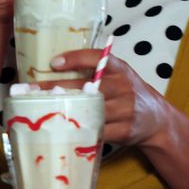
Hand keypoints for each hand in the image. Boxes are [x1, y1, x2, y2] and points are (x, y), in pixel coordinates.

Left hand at [50, 50, 172, 147]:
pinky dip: (78, 130)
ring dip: (63, 111)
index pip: (98, 58)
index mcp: (121, 69)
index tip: (53, 63)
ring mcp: (125, 109)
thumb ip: (98, 71)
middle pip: (87, 86)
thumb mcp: (121, 76)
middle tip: (31, 91)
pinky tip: (60, 129)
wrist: (157, 120)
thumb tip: (56, 68)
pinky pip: (96, 130)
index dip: (75, 58)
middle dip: (56, 88)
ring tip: (39, 111)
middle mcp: (124, 87)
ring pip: (89, 110)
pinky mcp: (124, 130)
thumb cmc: (129, 94)